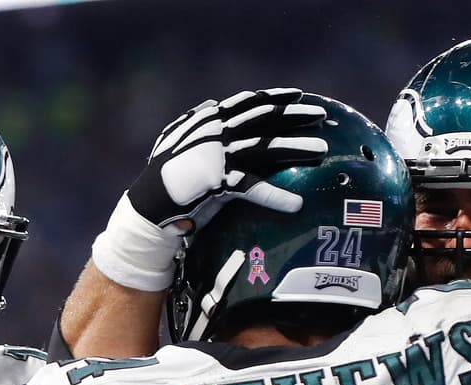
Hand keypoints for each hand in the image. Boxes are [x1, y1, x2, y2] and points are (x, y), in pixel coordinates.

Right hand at [91, 89, 326, 291]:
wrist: (148, 202)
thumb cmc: (163, 174)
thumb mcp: (176, 138)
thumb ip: (195, 120)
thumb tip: (209, 104)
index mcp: (209, 120)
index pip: (248, 103)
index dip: (274, 97)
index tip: (297, 93)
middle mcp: (217, 132)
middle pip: (264, 118)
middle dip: (295, 114)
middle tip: (321, 113)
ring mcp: (218, 154)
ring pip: (266, 148)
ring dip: (297, 148)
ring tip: (322, 150)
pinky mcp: (218, 180)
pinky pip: (253, 188)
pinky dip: (276, 197)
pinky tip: (297, 205)